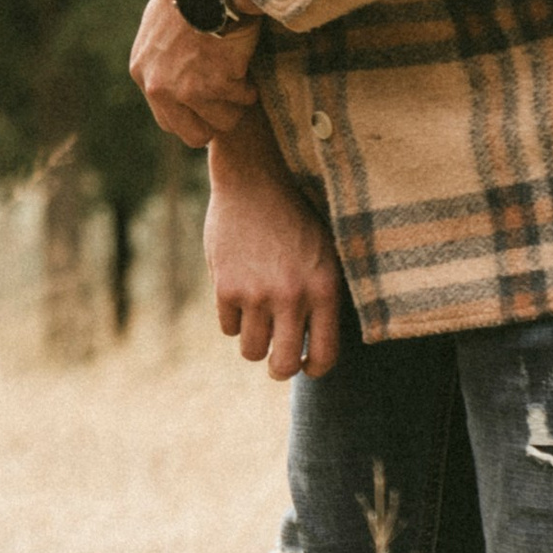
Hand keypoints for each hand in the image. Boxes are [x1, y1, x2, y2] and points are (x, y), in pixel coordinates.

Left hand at [130, 0, 261, 148]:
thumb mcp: (158, 26)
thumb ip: (161, 58)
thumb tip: (172, 75)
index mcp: (143, 73)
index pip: (167, 121)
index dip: (194, 114)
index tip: (210, 101)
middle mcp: (158, 87)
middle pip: (191, 134)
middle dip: (214, 120)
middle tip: (230, 99)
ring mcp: (185, 89)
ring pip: (221, 122)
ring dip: (236, 103)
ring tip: (241, 78)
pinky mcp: (214, 84)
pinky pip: (242, 101)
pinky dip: (250, 87)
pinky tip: (247, 66)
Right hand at [205, 122, 343, 381]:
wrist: (254, 182)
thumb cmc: (295, 220)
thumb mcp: (326, 253)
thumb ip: (324, 297)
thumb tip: (316, 345)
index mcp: (325, 289)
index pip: (325, 355)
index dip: (315, 369)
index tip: (306, 364)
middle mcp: (292, 296)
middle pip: (282, 366)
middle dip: (279, 369)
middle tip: (276, 362)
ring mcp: (256, 294)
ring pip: (251, 350)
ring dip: (254, 342)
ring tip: (257, 323)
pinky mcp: (226, 287)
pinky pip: (227, 327)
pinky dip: (232, 320)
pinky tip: (239, 298)